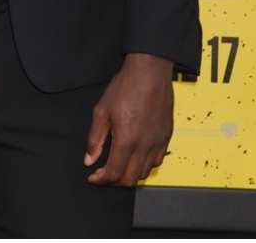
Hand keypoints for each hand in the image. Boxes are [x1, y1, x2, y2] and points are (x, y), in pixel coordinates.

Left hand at [84, 52, 173, 185]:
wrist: (149, 72)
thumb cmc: (125, 87)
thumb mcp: (102, 110)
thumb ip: (95, 138)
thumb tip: (89, 159)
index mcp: (126, 140)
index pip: (114, 173)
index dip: (101, 180)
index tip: (93, 177)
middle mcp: (144, 146)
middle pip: (130, 180)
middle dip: (114, 182)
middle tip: (104, 174)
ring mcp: (158, 143)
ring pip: (144, 173)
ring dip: (129, 174)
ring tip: (118, 164)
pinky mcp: (166, 137)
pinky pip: (156, 161)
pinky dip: (144, 165)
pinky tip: (135, 155)